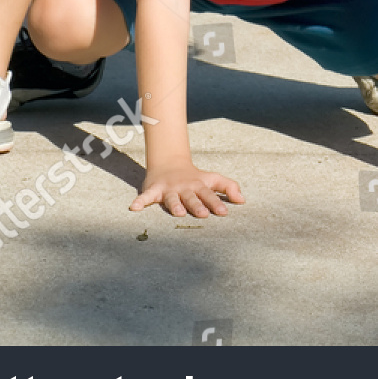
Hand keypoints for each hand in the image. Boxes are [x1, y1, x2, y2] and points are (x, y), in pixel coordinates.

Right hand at [131, 163, 245, 217]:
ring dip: (174, 205)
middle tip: (203, 215)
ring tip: (178, 213)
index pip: (209, 194)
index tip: (225, 212)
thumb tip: (243, 200)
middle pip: (192, 197)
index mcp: (199, 186)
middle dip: (197, 205)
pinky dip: (140, 201)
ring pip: (172, 198)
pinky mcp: (154, 190)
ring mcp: (169, 189)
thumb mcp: (212, 179)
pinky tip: (134, 208)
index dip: (217, 202)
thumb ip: (229, 187)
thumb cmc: (195, 178)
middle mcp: (184, 187)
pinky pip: (146, 197)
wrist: (169, 163)